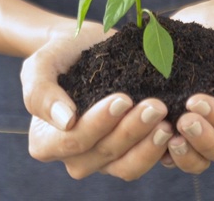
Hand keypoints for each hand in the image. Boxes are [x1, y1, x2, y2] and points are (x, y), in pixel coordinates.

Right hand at [20, 21, 173, 180]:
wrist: (86, 47)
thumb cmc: (60, 55)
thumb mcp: (41, 63)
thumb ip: (40, 92)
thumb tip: (65, 121)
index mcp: (45, 141)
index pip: (73, 140)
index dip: (98, 123)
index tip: (123, 99)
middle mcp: (73, 157)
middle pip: (103, 154)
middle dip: (131, 130)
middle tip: (155, 105)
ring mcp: (102, 159)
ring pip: (126, 166)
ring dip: (149, 145)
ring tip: (166, 120)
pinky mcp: (127, 154)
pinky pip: (143, 162)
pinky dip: (159, 150)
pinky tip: (173, 127)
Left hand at [164, 2, 213, 172]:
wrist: (203, 21)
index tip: (195, 100)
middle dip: (203, 137)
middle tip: (182, 119)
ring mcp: (205, 135)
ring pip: (201, 160)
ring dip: (187, 153)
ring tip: (170, 136)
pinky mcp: (179, 134)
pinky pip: (176, 157)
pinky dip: (167, 155)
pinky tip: (154, 140)